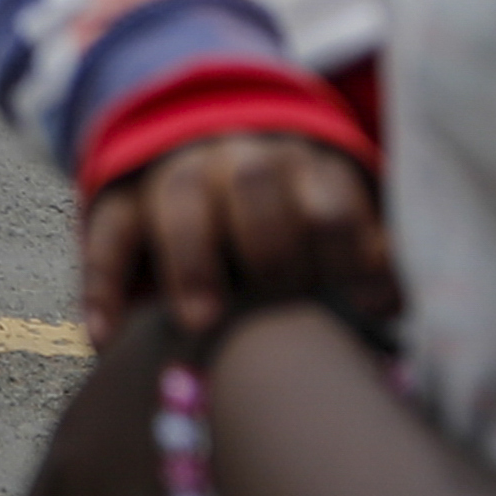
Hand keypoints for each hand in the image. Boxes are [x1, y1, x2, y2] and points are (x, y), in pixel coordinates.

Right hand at [81, 131, 397, 348]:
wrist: (212, 159)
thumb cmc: (289, 224)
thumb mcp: (332, 225)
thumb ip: (366, 258)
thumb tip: (393, 305)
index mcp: (302, 167)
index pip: (329, 197)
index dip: (347, 251)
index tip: (363, 306)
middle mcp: (239, 160)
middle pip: (254, 181)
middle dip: (269, 240)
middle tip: (278, 298)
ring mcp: (176, 177)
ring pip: (179, 198)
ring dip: (192, 259)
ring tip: (200, 323)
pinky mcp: (121, 203)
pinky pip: (106, 234)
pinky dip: (102, 285)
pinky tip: (105, 336)